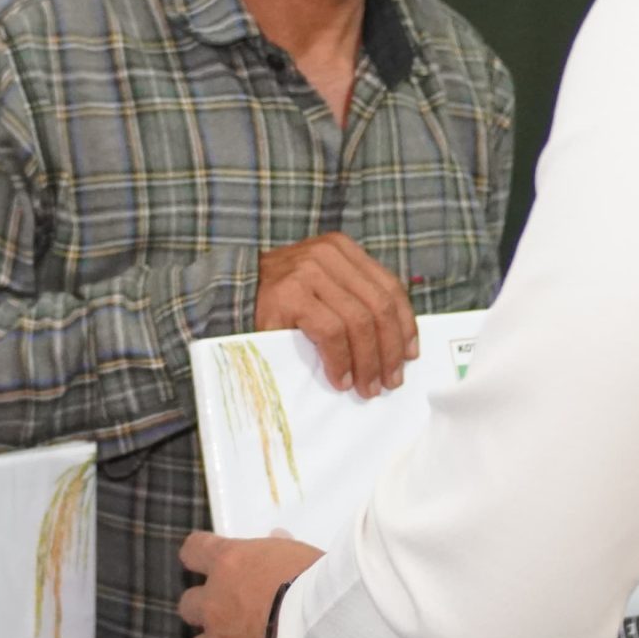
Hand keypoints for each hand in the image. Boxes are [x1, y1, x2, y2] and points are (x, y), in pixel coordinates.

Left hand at [179, 530, 325, 637]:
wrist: (323, 636)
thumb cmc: (317, 585)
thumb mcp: (303, 555)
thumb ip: (281, 550)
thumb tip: (276, 540)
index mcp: (229, 565)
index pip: (194, 550)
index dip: (200, 555)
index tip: (213, 561)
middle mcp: (214, 605)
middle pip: (189, 605)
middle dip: (206, 608)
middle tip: (232, 610)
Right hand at [255, 234, 416, 397]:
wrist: (228, 294)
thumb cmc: (280, 301)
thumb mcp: (322, 289)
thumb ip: (353, 300)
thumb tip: (396, 346)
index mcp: (342, 250)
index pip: (388, 287)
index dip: (405, 324)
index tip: (410, 355)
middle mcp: (327, 254)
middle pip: (378, 306)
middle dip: (389, 350)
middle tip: (390, 381)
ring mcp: (307, 271)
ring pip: (359, 321)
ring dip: (367, 361)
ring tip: (367, 387)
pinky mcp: (289, 294)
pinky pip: (331, 332)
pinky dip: (341, 360)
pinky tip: (341, 378)